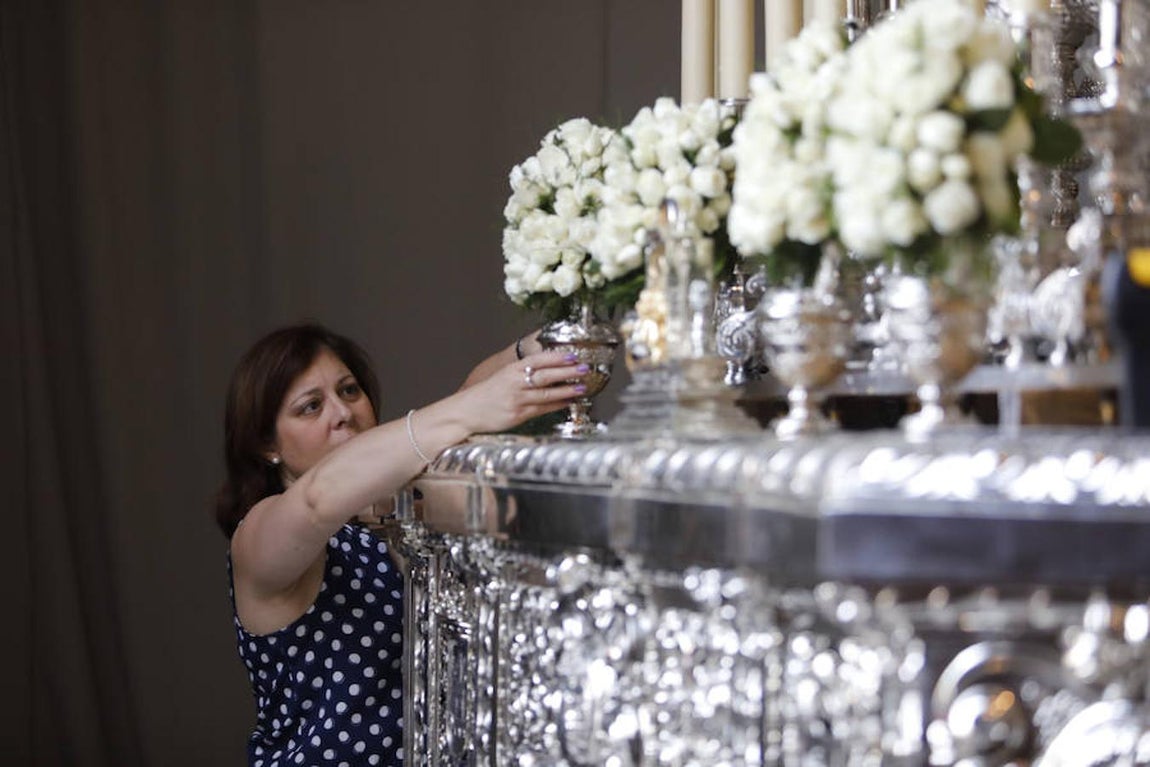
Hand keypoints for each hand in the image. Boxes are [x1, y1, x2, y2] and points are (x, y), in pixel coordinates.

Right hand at [456, 349, 588, 433]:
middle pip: (545, 375)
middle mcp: (514, 383)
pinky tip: (568, 401)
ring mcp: (517, 400)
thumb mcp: (502, 377)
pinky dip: (557, 404)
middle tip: (584, 368)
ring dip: (566, 389)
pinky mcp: (518, 415)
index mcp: (511, 370)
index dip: (556, 357)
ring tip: (582, 386)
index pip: (537, 360)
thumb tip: (548, 368)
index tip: (573, 354)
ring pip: (546, 393)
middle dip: (567, 371)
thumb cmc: (486, 395)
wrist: (466, 412)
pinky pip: (542, 409)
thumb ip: (522, 373)